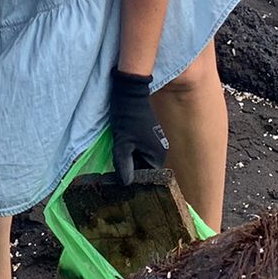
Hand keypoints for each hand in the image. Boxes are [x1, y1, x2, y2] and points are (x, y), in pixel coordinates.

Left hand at [109, 70, 166, 184]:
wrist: (129, 94)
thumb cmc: (126, 119)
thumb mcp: (122, 143)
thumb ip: (124, 165)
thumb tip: (126, 184)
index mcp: (158, 155)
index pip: (149, 177)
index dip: (136, 182)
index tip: (123, 184)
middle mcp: (160, 150)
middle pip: (145, 169)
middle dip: (133, 172)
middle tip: (117, 177)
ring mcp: (155, 143)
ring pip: (141, 160)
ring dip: (131, 162)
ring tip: (118, 165)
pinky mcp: (148, 137)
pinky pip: (140, 151)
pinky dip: (131, 154)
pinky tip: (121, 153)